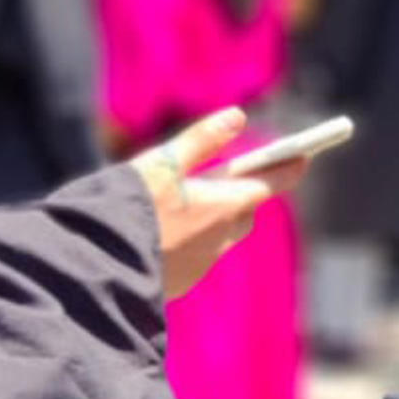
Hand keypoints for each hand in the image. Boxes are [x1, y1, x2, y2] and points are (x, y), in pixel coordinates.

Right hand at [130, 107, 305, 299]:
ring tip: (185, 203)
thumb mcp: (160, 164)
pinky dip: (187, 241)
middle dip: (240, 193)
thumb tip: (237, 116)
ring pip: (219, 234)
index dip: (288, 168)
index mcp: (223, 206)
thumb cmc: (127, 208)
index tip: (304, 156)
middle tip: (231, 176)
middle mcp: (221, 238)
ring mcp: (202, 263)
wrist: (94, 266)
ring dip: (211, 218)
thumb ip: (200, 140)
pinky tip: (160, 235)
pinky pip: (195, 255)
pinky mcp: (182, 282)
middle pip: (242, 209)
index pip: (269, 184)